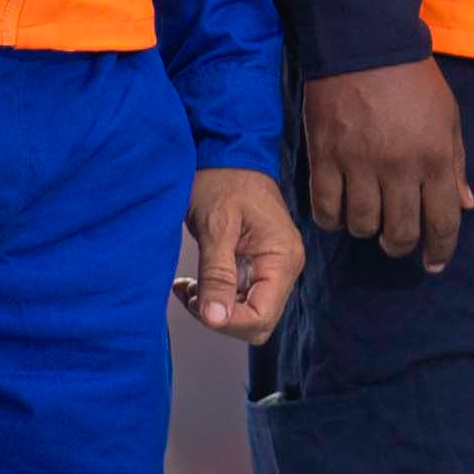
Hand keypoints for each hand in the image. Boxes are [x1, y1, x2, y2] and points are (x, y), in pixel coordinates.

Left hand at [179, 168, 302, 341]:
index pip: (261, 316)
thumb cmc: (223, 179)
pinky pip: (242, 296)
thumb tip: (216, 319)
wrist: (228, 151)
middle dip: (221, 317)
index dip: (227, 321)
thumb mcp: (216, 227)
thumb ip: (217, 275)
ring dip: (215, 307)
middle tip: (192, 294)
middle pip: (258, 322)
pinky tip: (194, 283)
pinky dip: (215, 296)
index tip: (196, 303)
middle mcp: (285, 266)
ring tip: (188, 287)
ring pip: (248, 312)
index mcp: (282, 258)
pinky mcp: (259, 264)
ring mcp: (274, 267)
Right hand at [301, 59, 471, 271]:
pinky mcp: (325, 156)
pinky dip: (332, 219)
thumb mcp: (449, 117)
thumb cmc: (413, 80)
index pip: (442, 221)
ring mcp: (359, 163)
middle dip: (401, 247)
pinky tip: (339, 214)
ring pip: (361, 225)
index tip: (434, 264)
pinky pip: (325, 207)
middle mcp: (399, 167)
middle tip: (397, 242)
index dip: (440, 249)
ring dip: (367, 232)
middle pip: (400, 232)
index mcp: (435, 158)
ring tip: (369, 221)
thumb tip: (466, 205)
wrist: (364, 44)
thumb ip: (456, 164)